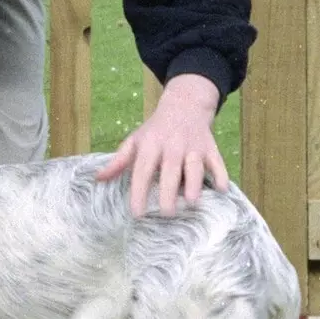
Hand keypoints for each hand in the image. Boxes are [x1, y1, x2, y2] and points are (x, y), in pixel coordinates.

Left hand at [95, 73, 228, 217]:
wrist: (184, 105)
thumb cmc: (156, 130)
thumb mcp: (135, 141)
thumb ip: (119, 161)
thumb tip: (98, 179)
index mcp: (150, 145)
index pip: (143, 171)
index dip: (139, 192)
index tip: (137, 213)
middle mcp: (172, 146)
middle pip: (170, 171)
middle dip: (168, 192)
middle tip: (166, 214)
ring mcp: (193, 147)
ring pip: (195, 167)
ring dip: (194, 184)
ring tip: (190, 203)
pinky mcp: (210, 148)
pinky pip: (217, 162)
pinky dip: (221, 175)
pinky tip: (220, 189)